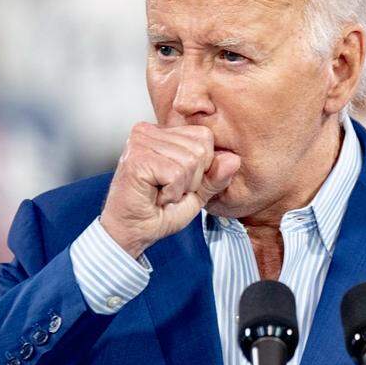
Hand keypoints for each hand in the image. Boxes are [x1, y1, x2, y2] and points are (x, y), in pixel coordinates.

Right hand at [100, 122, 240, 257]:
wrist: (132, 233)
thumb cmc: (158, 213)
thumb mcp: (196, 194)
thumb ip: (215, 177)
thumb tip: (234, 159)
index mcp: (162, 133)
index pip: (204, 136)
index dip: (201, 168)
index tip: (178, 183)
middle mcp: (148, 131)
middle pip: (200, 149)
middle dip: (191, 180)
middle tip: (167, 191)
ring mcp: (140, 142)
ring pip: (190, 161)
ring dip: (180, 188)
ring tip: (160, 194)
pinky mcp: (137, 158)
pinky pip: (176, 173)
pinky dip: (171, 193)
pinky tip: (155, 197)